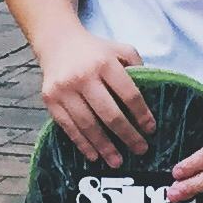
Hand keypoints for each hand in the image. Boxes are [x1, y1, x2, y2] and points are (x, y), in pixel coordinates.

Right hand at [37, 26, 150, 167]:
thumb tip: (152, 95)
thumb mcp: (120, 50)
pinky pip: (68, 127)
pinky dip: (82, 144)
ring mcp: (64, 90)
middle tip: (140, 150)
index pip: (129, 94)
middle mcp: (83, 77)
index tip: (150, 130)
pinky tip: (94, 155)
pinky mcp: (50, 100)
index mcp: (105, 63)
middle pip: (110, 114)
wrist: (57, 42)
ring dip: (105, 147)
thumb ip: (136, 68)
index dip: (142, 115)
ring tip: (117, 161)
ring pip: (88, 125)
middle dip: (127, 135)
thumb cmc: (95, 51)